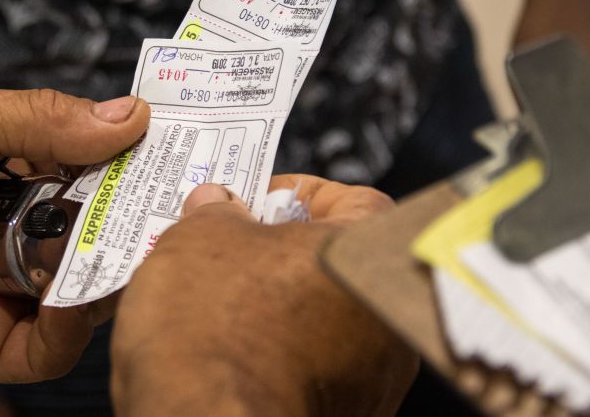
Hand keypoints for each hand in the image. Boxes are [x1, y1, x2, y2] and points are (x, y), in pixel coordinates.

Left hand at [0, 83, 149, 382]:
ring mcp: (2, 290)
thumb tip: (133, 114)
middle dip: (135, 221)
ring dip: (107, 274)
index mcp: (4, 175)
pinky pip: (51, 346)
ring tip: (126, 253)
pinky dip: (68, 329)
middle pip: (96, 230)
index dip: (134, 162)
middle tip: (178, 208)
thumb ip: (45, 118)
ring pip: (84, 289)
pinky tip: (68, 302)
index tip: (180, 154)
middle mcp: (11, 231)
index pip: (89, 170)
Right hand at [111, 175, 417, 416]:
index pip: (350, 198)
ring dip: (284, 305)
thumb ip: (218, 210)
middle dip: (283, 253)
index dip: (295, 195)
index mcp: (369, 250)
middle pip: (336, 262)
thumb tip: (217, 204)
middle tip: (234, 251)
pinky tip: (239, 350)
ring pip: (327, 317)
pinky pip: (318, 364)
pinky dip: (286, 354)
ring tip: (226, 304)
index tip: (256, 203)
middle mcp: (388, 311)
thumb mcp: (201, 238)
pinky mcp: (353, 413)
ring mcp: (377, 371)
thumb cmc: (219, 333)